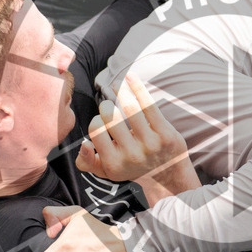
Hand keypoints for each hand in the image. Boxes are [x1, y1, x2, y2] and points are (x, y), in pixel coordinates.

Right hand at [77, 73, 199, 202]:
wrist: (168, 175)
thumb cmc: (131, 168)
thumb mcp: (106, 172)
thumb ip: (86, 162)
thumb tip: (83, 143)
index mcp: (114, 164)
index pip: (96, 130)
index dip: (96, 120)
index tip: (101, 120)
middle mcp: (132, 156)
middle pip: (111, 117)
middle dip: (107, 105)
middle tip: (109, 105)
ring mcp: (151, 144)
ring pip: (131, 108)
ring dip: (121, 90)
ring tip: (117, 86)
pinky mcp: (166, 134)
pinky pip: (149, 105)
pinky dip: (137, 87)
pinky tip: (130, 76)